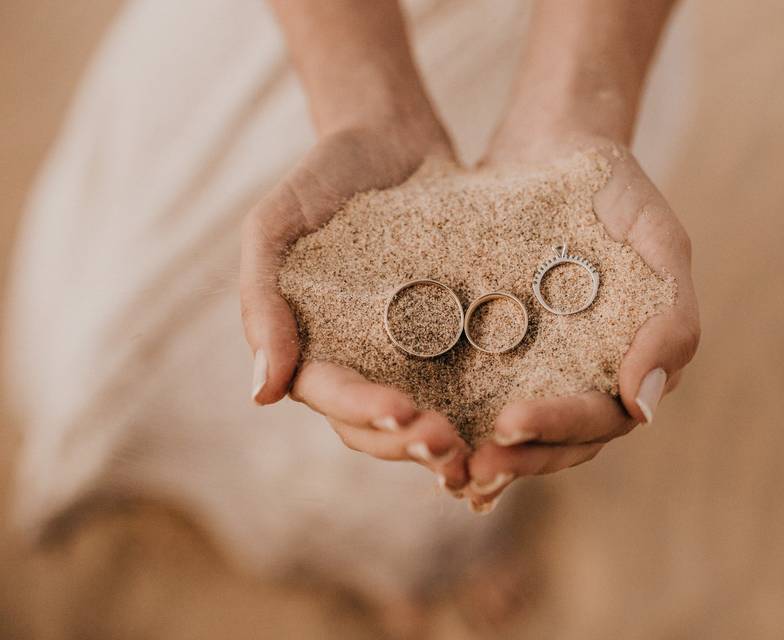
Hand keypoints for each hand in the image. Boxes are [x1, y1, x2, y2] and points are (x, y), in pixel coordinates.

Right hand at [240, 119, 471, 491]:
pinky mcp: (452, 337)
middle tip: (449, 448)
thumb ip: (261, 302)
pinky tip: (510, 425)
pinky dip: (480, 410)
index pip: (332, 395)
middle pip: (377, 425)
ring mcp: (406, 354)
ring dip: (445, 443)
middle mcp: (359, 361)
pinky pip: (464, 382)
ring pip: (421, 417)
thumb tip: (261, 395)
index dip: (364, 411)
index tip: (401, 413)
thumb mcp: (275, 226)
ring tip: (478, 453)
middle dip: (409, 443)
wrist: (388, 137)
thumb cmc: (321, 177)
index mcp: (311, 346)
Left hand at [465, 136, 699, 511]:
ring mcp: (540, 364)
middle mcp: (585, 374)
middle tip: (469, 469)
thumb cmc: (617, 189)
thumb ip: (671, 320)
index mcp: (631, 362)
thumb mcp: (658, 241)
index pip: (602, 418)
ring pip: (515, 431)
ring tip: (442, 466)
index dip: (559, 429)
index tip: (511, 424)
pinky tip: (416, 429)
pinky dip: (454, 418)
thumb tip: (644, 409)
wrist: (555, 142)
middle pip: (557, 442)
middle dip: (515, 459)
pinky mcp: (494, 346)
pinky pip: (475, 392)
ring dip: (483, 454)